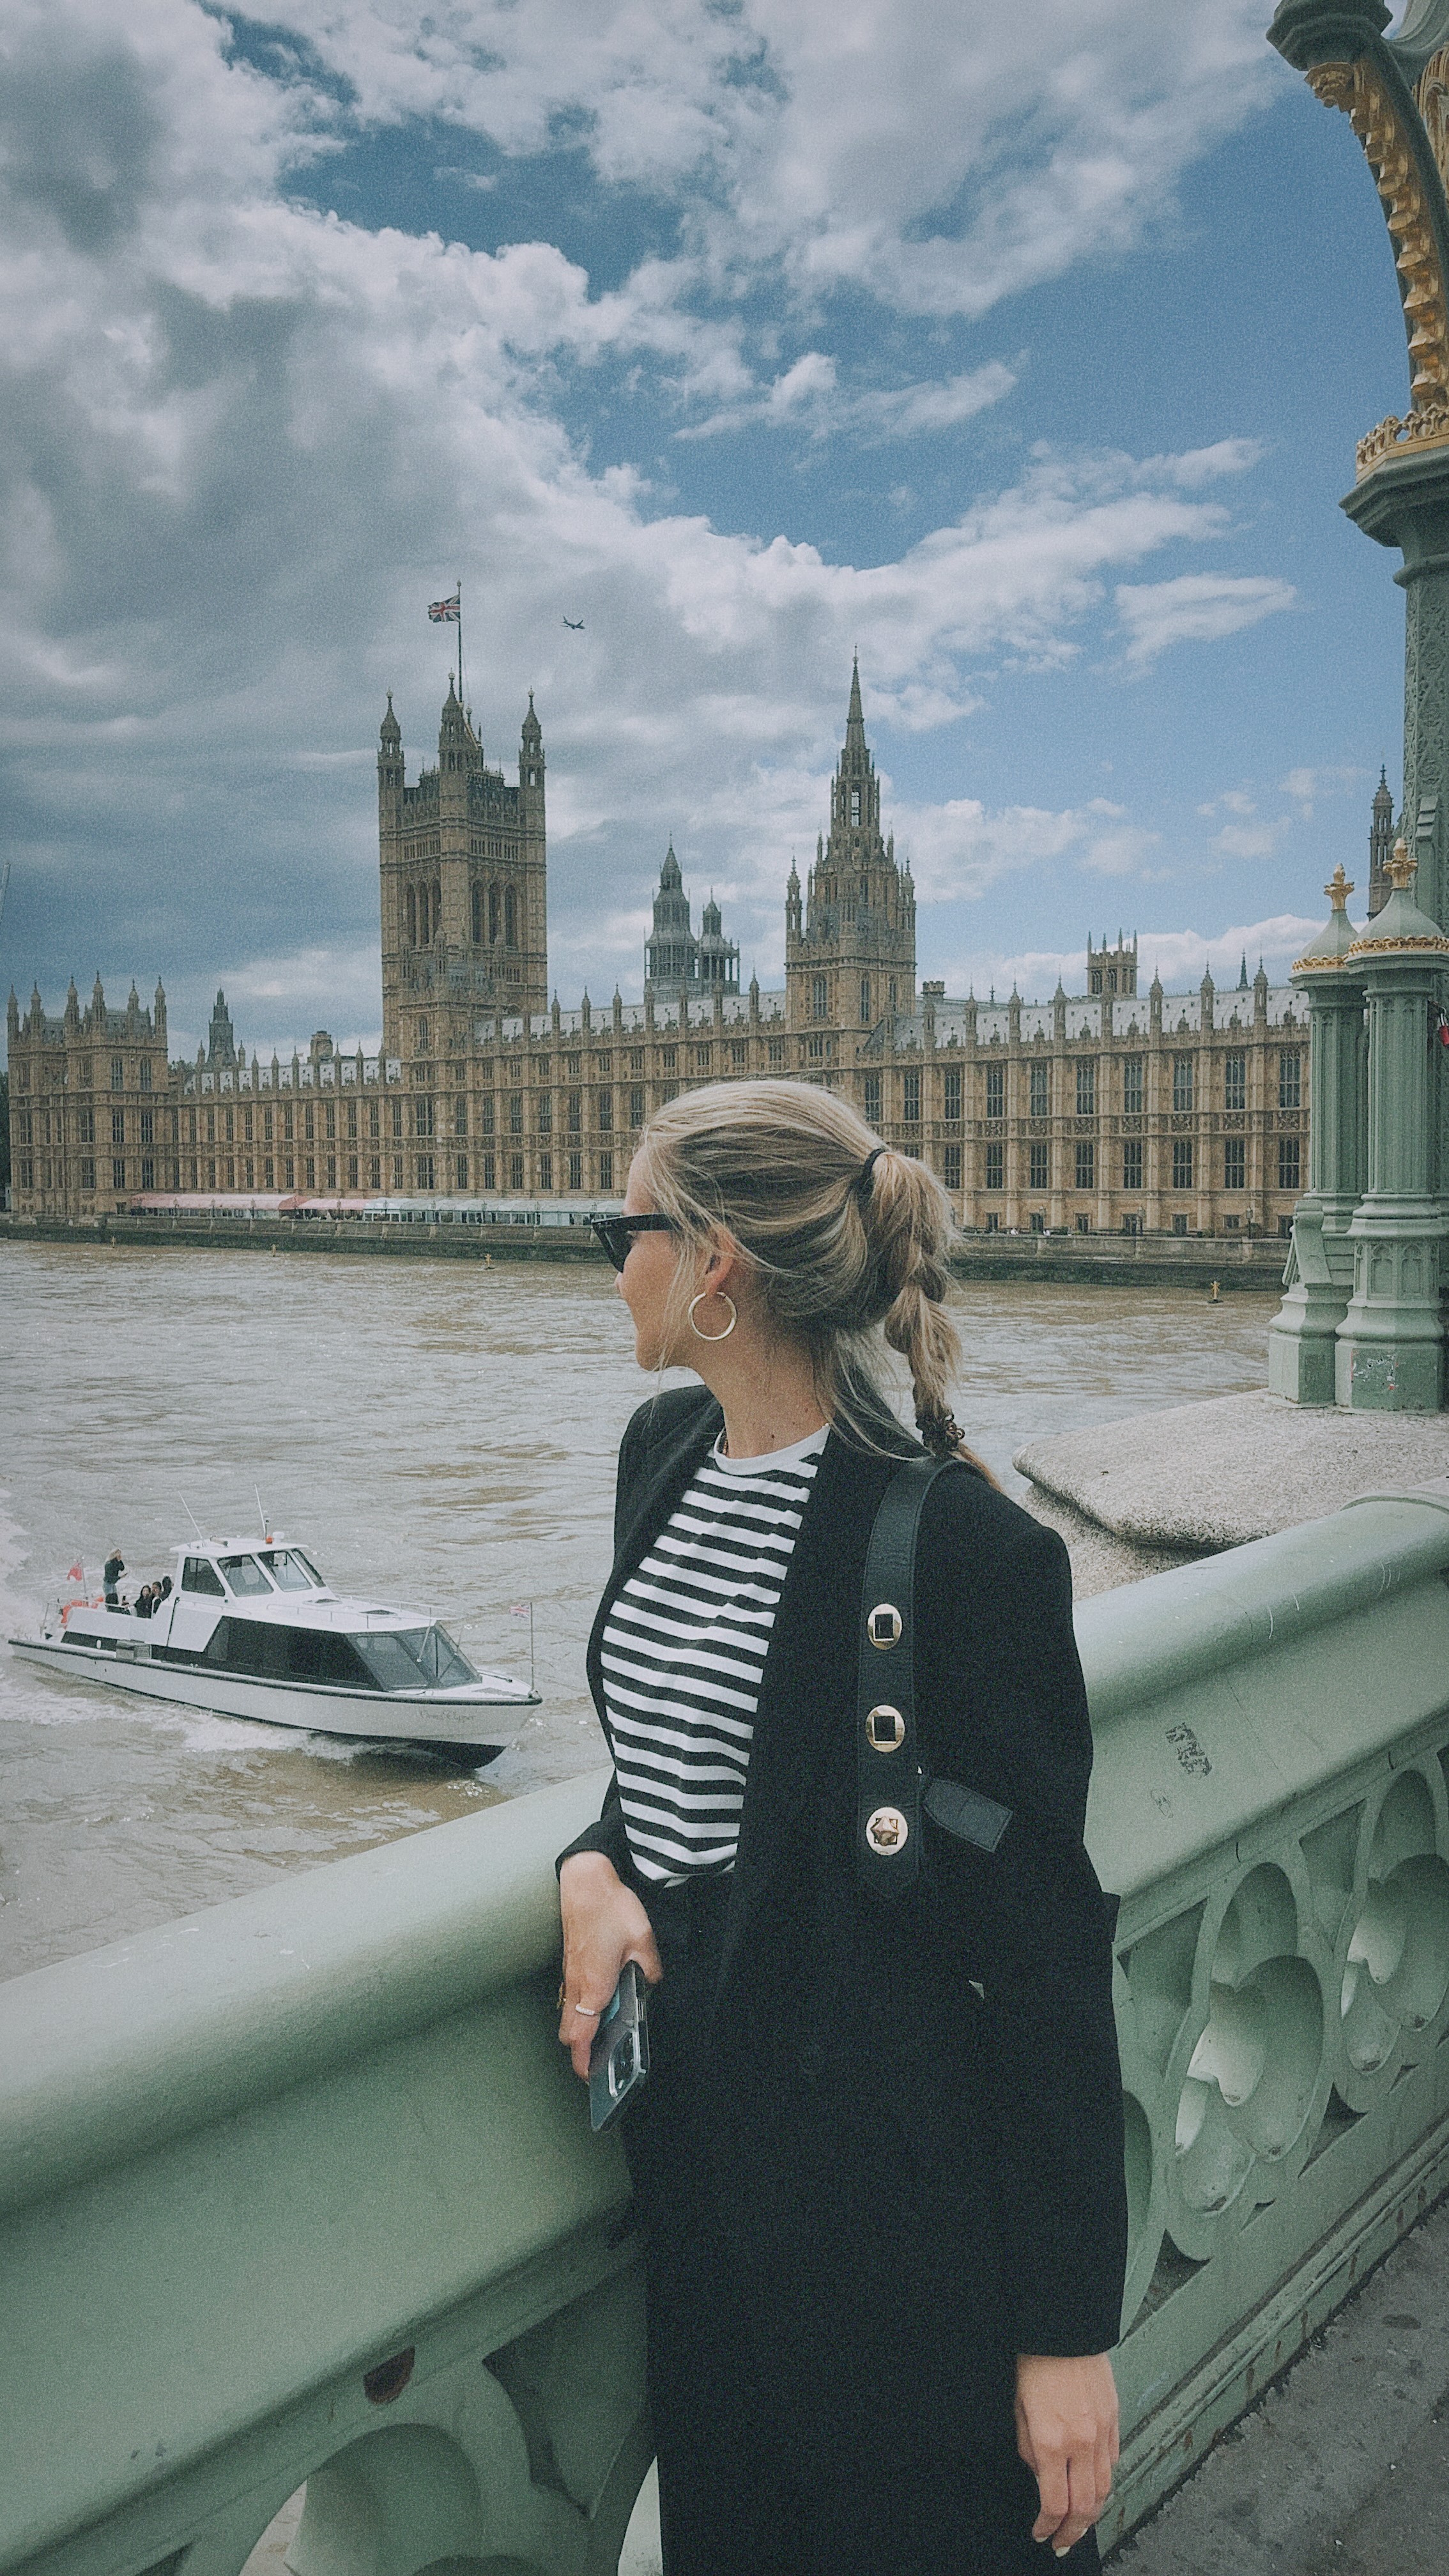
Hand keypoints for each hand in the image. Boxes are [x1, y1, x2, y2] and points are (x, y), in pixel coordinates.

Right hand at [557, 1852, 662, 2078]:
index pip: (582, 2036)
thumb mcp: (642, 1939)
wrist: (585, 1881)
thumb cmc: (611, 1908)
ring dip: (579, 2031)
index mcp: (596, 1985)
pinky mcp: (569, 1964)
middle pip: (569, 2033)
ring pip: (567, 2016)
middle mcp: (578, 1985)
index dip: (584, 2061)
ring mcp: (570, 1975)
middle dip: (581, 2052)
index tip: (591, 2077)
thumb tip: (650, 1983)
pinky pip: (570, 1999)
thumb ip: (649, 1968)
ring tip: (600, 2037)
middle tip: (599, 2061)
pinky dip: (578, 2011)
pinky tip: (598, 2003)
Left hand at [1014, 2351, 1117, 2556]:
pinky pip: (1114, 2461)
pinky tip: (1094, 2486)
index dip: (1047, 2526)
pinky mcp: (1114, 2419)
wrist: (1063, 2328)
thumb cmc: (1035, 2361)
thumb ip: (1029, 2448)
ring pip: (1104, 2489)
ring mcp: (1102, 2431)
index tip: (1040, 2532)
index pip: (1054, 2503)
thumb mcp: (1018, 2409)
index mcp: (1051, 2440)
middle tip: (1062, 2542)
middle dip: (1072, 2532)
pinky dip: (1105, 2481)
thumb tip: (1039, 2474)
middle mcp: (1081, 2441)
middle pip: (1084, 2507)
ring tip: (1080, 2524)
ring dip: (1092, 2514)